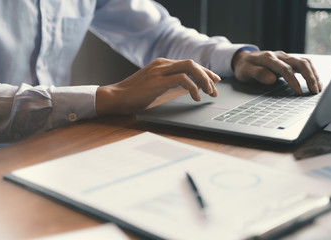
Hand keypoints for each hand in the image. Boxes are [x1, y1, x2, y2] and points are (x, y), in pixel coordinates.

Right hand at [95, 58, 220, 114]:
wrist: (116, 98)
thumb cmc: (134, 96)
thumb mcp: (157, 88)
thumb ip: (171, 85)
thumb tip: (190, 88)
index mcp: (162, 64)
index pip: (188, 64)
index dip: (204, 72)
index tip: (214, 81)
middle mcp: (162, 64)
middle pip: (192, 63)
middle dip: (207, 76)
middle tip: (215, 90)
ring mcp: (159, 71)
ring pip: (190, 67)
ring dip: (203, 80)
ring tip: (208, 93)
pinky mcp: (157, 81)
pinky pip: (182, 79)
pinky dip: (193, 88)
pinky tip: (196, 97)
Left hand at [231, 50, 321, 93]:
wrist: (243, 58)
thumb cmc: (244, 67)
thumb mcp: (245, 71)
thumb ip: (257, 74)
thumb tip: (272, 79)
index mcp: (268, 58)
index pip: (285, 69)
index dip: (293, 81)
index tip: (298, 93)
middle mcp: (279, 55)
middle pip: (300, 63)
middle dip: (309, 77)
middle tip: (314, 91)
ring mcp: (285, 57)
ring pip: (305, 62)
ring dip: (314, 74)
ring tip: (318, 88)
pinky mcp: (289, 60)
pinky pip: (304, 63)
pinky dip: (312, 72)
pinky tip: (315, 82)